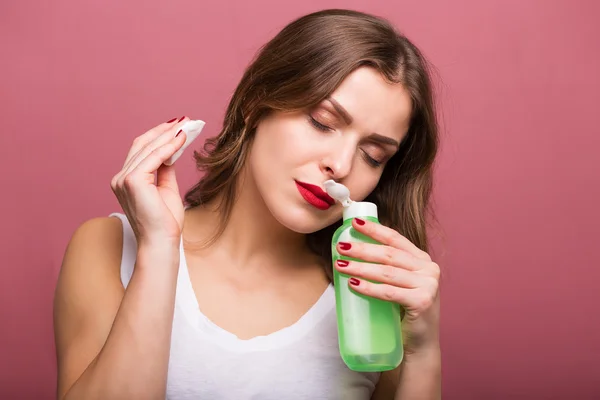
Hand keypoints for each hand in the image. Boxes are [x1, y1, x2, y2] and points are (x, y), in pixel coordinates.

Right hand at [110, 117, 188, 247]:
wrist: (162, 242)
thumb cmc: (165, 222)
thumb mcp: (166, 189)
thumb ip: (165, 169)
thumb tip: (172, 151)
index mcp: (125, 180)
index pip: (141, 150)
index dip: (158, 135)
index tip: (177, 126)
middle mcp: (120, 178)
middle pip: (142, 144)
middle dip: (165, 131)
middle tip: (185, 120)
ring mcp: (123, 179)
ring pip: (148, 148)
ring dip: (169, 135)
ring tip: (187, 126)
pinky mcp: (132, 181)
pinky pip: (154, 157)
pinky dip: (169, 146)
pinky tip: (182, 139)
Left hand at [334, 217, 439, 352]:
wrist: (420, 344)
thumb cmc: (404, 312)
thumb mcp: (399, 283)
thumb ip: (387, 267)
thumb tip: (353, 250)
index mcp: (422, 259)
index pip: (395, 239)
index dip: (375, 229)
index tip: (355, 223)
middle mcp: (428, 268)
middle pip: (389, 254)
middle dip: (362, 249)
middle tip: (341, 247)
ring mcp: (428, 285)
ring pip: (387, 272)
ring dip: (360, 267)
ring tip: (340, 265)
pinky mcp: (423, 301)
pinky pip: (389, 292)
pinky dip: (369, 288)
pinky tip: (353, 284)